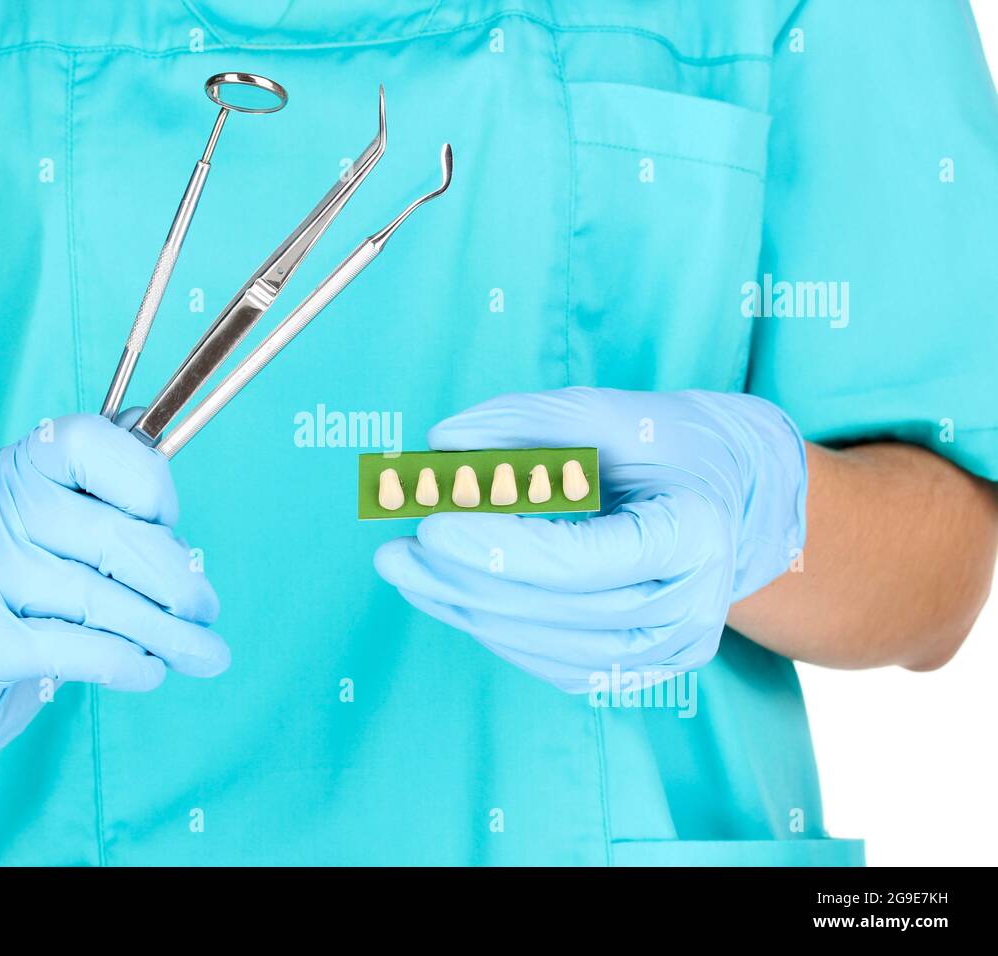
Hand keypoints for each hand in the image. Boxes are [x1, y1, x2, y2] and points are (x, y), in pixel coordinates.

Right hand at [0, 413, 227, 793]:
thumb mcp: (58, 521)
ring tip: (202, 653)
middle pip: (109, 536)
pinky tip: (150, 671)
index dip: (147, 482)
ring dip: (164, 633)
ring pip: (97, 600)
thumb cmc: (22, 584)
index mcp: (16, 463)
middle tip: (208, 611)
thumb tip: (155, 425)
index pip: (90, 444)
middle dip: (176, 581)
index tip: (170, 523)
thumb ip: (107, 484)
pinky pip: (72, 649)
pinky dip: (124, 663)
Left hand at [373, 387, 806, 692]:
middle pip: (555, 611)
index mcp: (694, 539)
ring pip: (547, 648)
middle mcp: (690, 611)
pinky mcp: (637, 668)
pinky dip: (495, 629)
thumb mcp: (613, 413)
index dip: (499, 548)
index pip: (579, 562)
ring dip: (467, 611)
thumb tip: (439, 442)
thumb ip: (527, 420)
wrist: (737, 499)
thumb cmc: (676, 446)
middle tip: (393, 552)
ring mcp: (666, 652)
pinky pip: (553, 664)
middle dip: (465, 582)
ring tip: (406, 569)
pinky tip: (449, 594)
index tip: (430, 521)